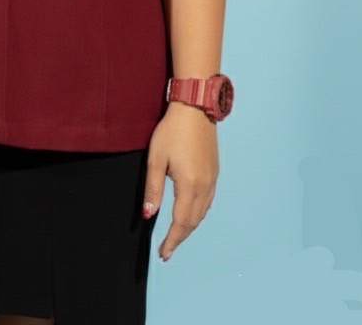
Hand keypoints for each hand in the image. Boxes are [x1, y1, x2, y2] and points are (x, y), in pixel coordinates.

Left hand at [142, 102, 218, 260]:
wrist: (195, 107)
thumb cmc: (173, 130)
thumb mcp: (156, 158)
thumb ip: (153, 189)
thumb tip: (148, 215)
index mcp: (190, 185)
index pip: (180, 222)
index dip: (171, 240)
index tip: (163, 253)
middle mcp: (205, 186)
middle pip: (193, 221)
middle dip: (180, 237)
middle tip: (167, 250)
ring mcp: (212, 179)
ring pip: (202, 213)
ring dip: (189, 227)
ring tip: (176, 235)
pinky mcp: (214, 171)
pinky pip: (207, 201)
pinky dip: (197, 214)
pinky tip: (189, 213)